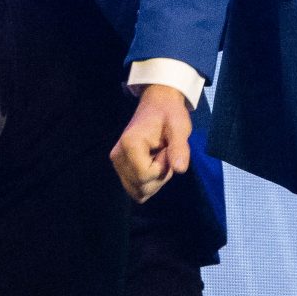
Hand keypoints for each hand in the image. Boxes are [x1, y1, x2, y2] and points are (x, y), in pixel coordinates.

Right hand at [111, 84, 194, 203]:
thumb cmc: (170, 114)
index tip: (167, 149)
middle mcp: (118, 156)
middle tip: (165, 153)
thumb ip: (179, 148)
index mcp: (130, 144)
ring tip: (160, 158)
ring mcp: (117, 163)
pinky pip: (134, 187)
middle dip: (160, 176)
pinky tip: (154, 165)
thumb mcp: (179, 127)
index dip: (163, 167)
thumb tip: (180, 170)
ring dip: (154, 181)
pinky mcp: (119, 167)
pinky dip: (148, 182)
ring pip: (137, 190)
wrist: (158, 105)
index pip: (145, 176)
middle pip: (141, 186)